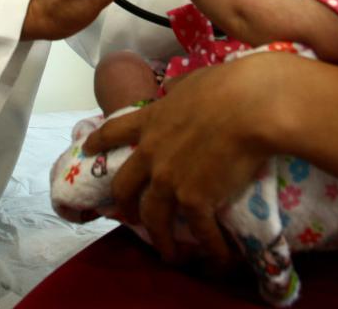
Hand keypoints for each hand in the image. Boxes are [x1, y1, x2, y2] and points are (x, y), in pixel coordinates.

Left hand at [83, 52, 290, 263]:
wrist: (250, 107)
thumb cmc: (227, 86)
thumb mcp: (193, 79)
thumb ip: (178, 86)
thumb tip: (171, 84)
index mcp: (152, 121)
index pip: (114, 132)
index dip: (99, 142)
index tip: (87, 149)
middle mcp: (153, 154)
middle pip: (125, 185)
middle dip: (125, 204)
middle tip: (129, 216)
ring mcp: (170, 180)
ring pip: (153, 217)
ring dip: (160, 239)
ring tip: (169, 254)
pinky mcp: (195, 199)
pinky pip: (198, 230)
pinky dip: (209, 247)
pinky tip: (217, 258)